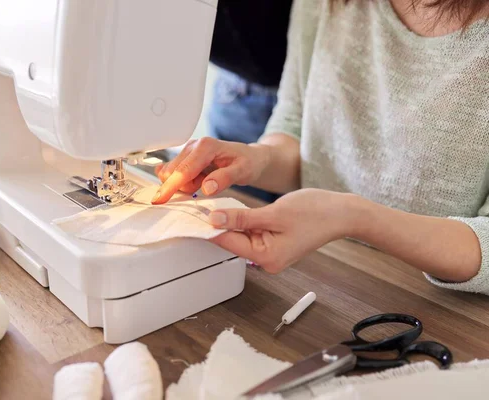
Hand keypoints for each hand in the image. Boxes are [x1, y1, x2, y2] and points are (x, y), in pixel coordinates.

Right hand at [151, 137, 270, 203]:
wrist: (250, 158)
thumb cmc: (248, 163)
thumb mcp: (243, 171)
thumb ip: (225, 178)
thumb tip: (207, 188)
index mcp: (205, 146)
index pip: (182, 170)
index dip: (170, 187)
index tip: (159, 200)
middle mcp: (193, 146)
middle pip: (172, 173)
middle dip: (184, 187)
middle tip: (207, 185)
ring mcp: (187, 151)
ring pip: (172, 175)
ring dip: (186, 185)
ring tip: (206, 180)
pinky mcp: (184, 158)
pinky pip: (173, 174)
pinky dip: (183, 182)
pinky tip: (197, 180)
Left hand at [208, 189, 355, 272]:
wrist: (342, 213)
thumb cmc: (316, 212)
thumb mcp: (273, 212)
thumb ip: (241, 217)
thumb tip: (214, 219)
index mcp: (267, 258)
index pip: (228, 242)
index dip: (208, 227)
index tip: (189, 216)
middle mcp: (267, 261)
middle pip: (232, 241)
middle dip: (217, 224)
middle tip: (196, 206)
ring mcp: (271, 254)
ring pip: (240, 236)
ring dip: (229, 221)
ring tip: (211, 205)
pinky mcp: (274, 244)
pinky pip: (251, 234)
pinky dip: (242, 222)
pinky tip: (232, 210)